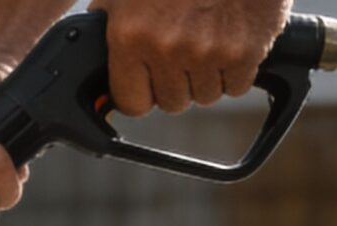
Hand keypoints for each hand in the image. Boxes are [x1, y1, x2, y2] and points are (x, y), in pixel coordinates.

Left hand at [92, 0, 293, 114]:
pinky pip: (238, 86)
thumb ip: (110, 13)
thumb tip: (91, 38)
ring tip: (209, 40)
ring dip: (207, 76)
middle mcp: (167, 48)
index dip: (141, 93)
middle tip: (184, 52)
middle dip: (177, 83)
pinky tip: (232, 40)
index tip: (148, 82)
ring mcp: (208, 51)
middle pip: (171, 102)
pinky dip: (237, 70)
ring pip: (206, 96)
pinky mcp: (246, 52)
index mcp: (131, 35)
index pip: (131, 102)